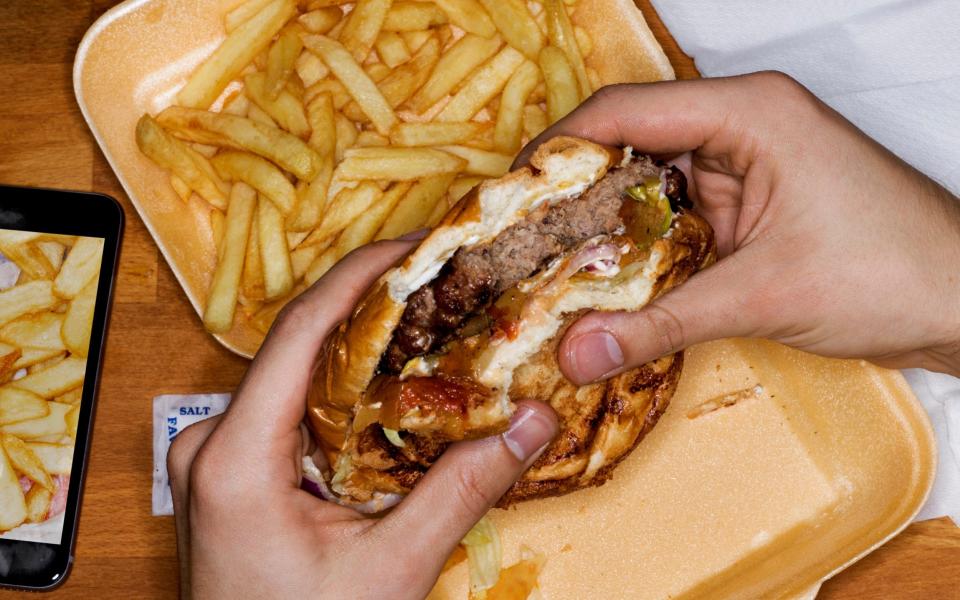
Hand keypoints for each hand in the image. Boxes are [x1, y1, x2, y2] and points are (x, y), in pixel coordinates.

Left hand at [166, 240, 557, 598]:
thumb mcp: (390, 569)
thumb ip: (461, 490)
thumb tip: (530, 423)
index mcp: (233, 457)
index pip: (299, 333)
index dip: (359, 277)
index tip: (413, 247)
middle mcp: (211, 443)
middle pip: (298, 347)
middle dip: (371, 310)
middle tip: (439, 284)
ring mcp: (216, 458)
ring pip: (296, 378)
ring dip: (360, 352)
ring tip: (427, 326)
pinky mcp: (231, 473)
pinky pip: (289, 410)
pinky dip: (343, 392)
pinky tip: (392, 389)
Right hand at [517, 71, 959, 381]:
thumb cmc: (892, 273)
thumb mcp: (763, 295)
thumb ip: (661, 322)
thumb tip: (577, 352)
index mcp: (747, 113)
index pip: (625, 111)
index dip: (558, 149)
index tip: (509, 196)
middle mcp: (740, 126)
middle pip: (629, 143)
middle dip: (572, 192)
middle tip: (518, 241)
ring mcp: (745, 165)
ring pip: (648, 183)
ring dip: (604, 225)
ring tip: (547, 265)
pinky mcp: (749, 203)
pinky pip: (675, 215)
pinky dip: (641, 246)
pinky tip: (607, 282)